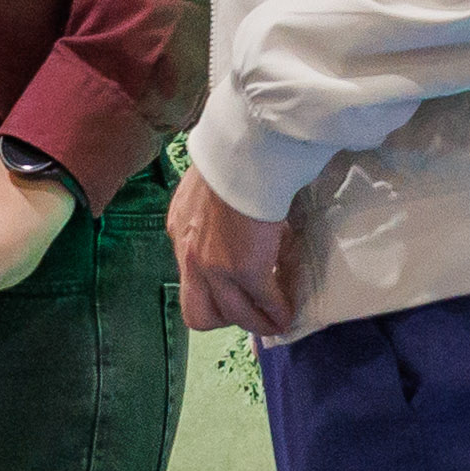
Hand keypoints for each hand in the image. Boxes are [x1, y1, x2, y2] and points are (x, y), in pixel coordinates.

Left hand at [168, 164, 299, 337]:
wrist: (247, 148)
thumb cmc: (235, 155)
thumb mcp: (211, 186)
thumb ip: (217, 209)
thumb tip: (243, 220)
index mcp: (181, 228)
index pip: (189, 276)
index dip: (214, 289)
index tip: (235, 288)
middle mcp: (190, 253)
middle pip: (198, 313)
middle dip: (225, 318)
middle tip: (251, 310)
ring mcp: (214, 266)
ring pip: (231, 316)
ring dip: (256, 322)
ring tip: (276, 320)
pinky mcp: (244, 269)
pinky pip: (262, 303)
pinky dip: (277, 311)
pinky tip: (289, 311)